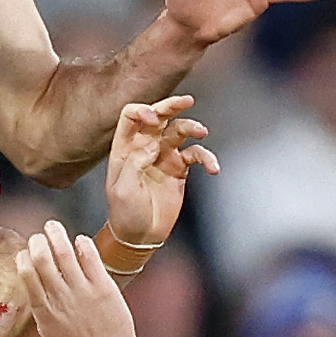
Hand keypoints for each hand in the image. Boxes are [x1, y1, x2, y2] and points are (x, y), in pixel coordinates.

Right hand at [20, 222, 139, 336]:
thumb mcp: (49, 333)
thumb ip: (41, 309)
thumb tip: (33, 290)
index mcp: (43, 310)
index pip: (26, 274)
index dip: (23, 258)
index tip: (26, 253)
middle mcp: (60, 297)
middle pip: (41, 258)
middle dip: (37, 241)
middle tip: (38, 236)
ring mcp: (82, 291)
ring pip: (63, 251)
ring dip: (56, 234)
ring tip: (53, 226)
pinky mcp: (103, 287)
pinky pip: (89, 256)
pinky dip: (82, 243)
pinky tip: (81, 241)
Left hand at [101, 96, 214, 258]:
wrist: (140, 236)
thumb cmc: (125, 213)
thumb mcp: (122, 189)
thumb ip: (135, 162)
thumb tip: (153, 143)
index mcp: (125, 148)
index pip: (131, 116)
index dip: (143, 111)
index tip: (154, 119)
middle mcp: (145, 147)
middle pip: (158, 116)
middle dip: (171, 105)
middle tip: (187, 101)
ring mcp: (163, 156)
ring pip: (179, 131)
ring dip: (192, 127)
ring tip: (201, 132)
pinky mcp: (180, 169)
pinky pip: (195, 155)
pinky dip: (206, 158)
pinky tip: (213, 168)